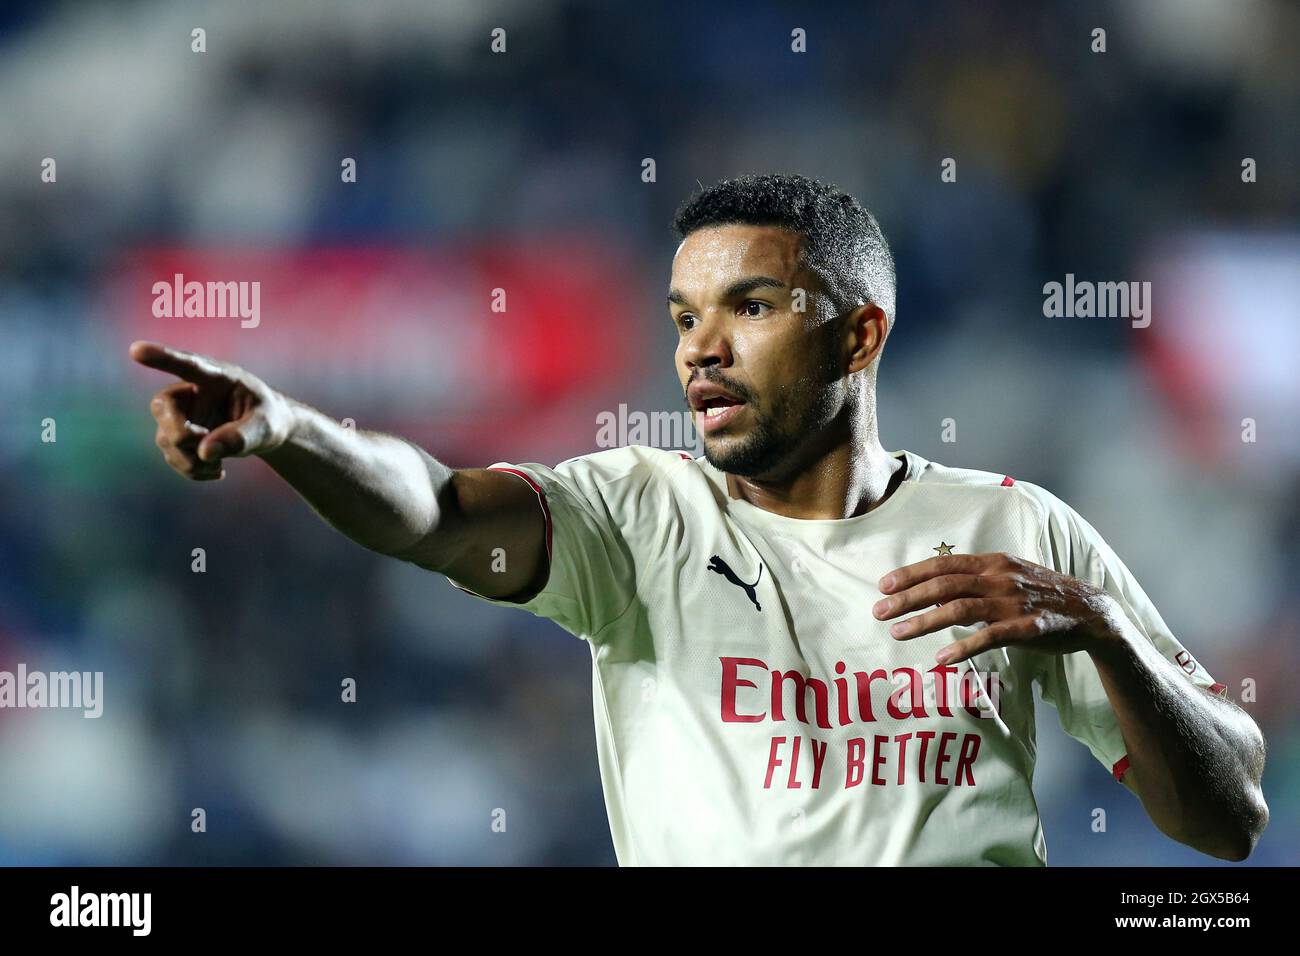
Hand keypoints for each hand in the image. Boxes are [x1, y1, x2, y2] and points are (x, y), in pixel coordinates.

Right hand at [129, 340, 295, 480]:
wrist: (263, 431)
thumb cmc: (267, 418)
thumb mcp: (266, 427)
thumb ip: (241, 436)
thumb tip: (204, 452)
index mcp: (217, 377)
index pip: (187, 364)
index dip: (162, 357)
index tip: (137, 350)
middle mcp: (192, 391)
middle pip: (163, 406)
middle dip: (180, 434)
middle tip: (204, 449)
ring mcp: (181, 414)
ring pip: (166, 438)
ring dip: (190, 460)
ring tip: (220, 465)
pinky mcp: (178, 435)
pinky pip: (173, 456)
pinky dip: (192, 470)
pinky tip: (217, 470)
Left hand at [872, 552, 1126, 664]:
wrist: (1092, 613)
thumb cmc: (1041, 595)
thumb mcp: (1007, 577)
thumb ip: (974, 581)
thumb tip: (933, 591)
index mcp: (993, 563)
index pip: (943, 564)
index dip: (911, 574)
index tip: (882, 585)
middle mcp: (999, 578)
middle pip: (944, 585)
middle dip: (907, 598)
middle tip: (878, 611)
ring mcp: (1013, 602)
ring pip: (959, 609)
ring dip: (924, 621)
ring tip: (898, 633)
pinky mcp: (1027, 628)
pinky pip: (989, 637)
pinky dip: (962, 647)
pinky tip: (940, 659)